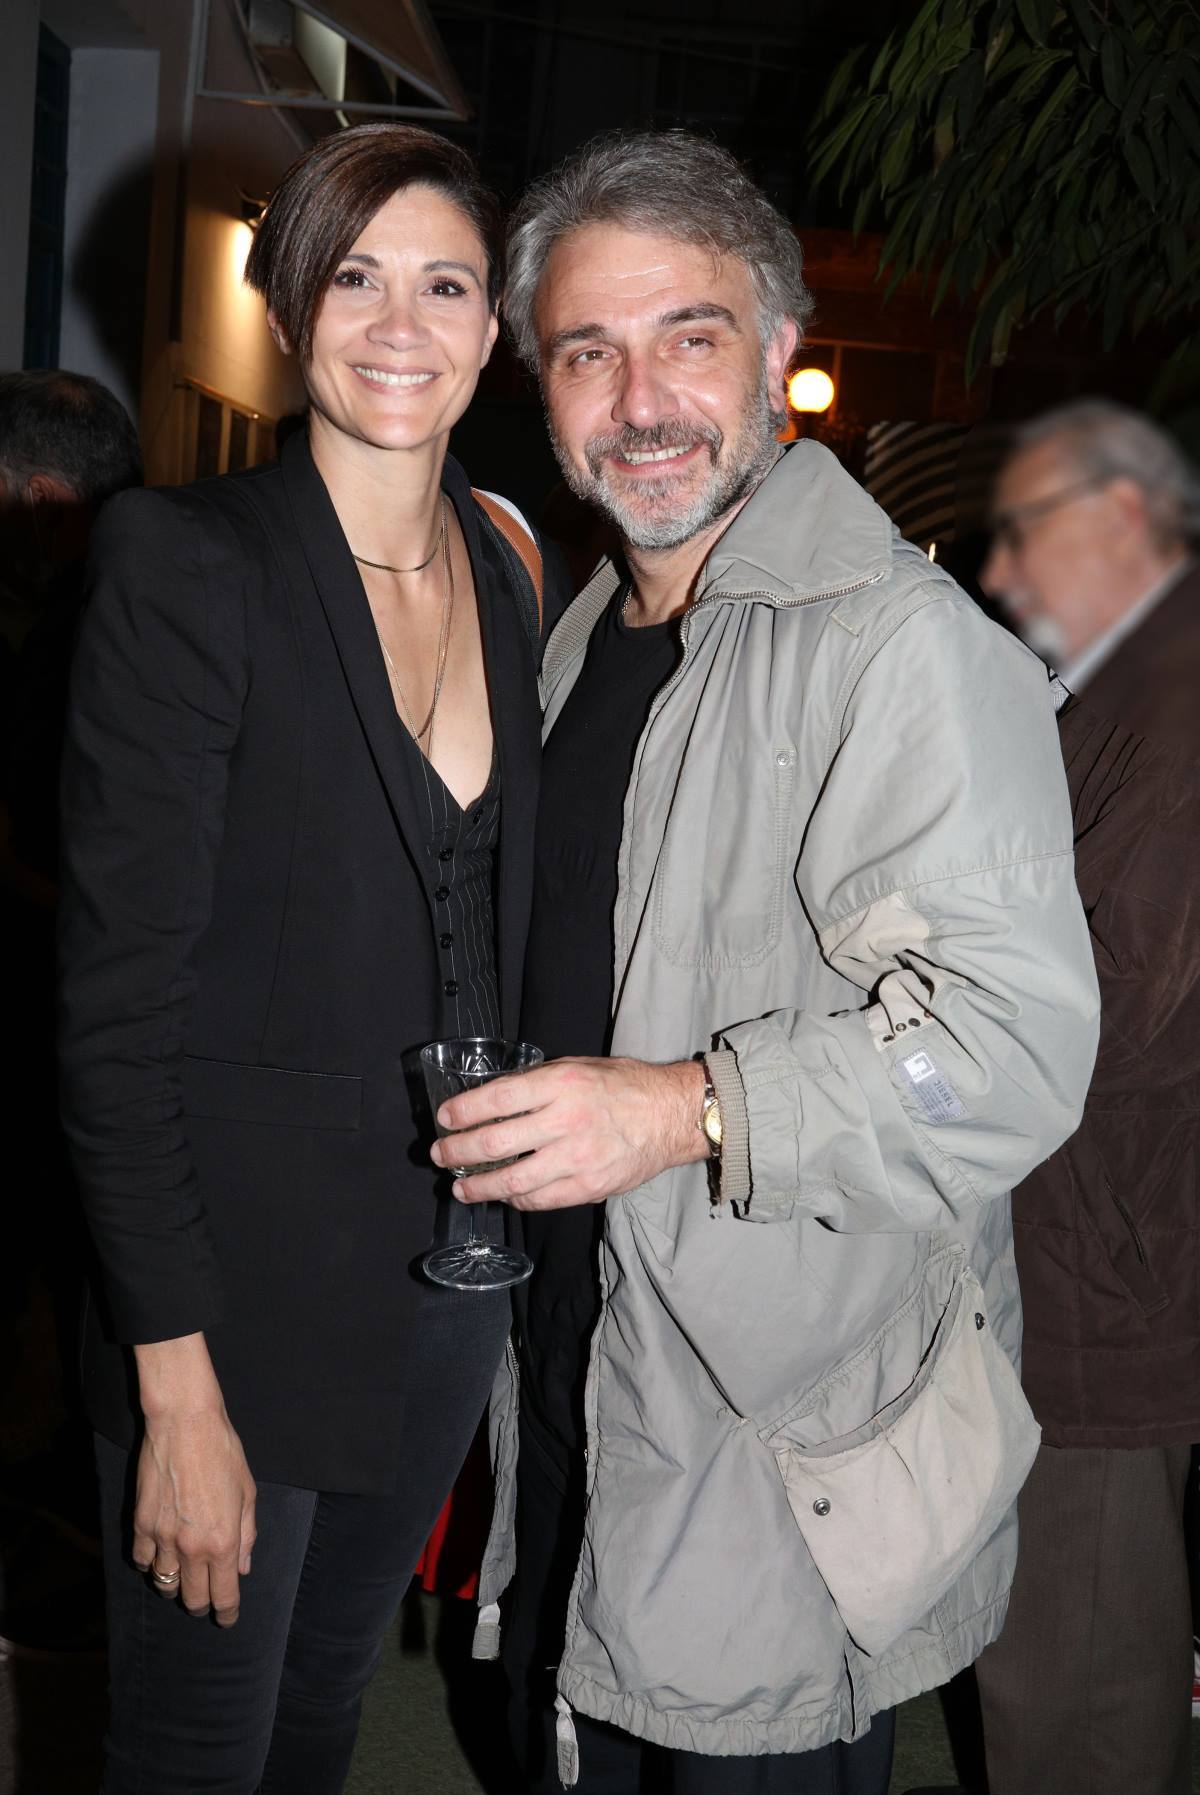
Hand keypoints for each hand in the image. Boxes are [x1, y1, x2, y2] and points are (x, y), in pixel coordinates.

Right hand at [132, 1335, 256, 1626]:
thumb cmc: (223, 1453)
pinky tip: (159, 1557)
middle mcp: (191, 1548)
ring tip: (182, 1578)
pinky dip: (151, 1565)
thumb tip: (243, 1567)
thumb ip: (246, 1534)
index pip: (224, 1595)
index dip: (226, 1613)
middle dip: (202, 1604)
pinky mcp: (141, 1525)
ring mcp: (163, 1538)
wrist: (185, 1425)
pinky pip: (143, 1561)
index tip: (227, 1619)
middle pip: (192, 1597)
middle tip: (207, 1598)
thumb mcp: (247, 1492)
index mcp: (223, 1542)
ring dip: (175, 1586)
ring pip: (164, 1584)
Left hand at [430, 1056, 707, 1210]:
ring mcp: (577, 1158)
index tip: (445, 1118)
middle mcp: (565, 1121)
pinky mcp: (588, 1187)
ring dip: (479, 1186)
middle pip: (495, 1143)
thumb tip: (494, 1099)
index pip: (496, 1099)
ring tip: (461, 1187)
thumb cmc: (623, 1086)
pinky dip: (517, 1199)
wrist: (670, 1115)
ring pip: (512, 1180)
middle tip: (440, 1154)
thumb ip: (537, 1082)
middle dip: (458, 1151)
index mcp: (560, 1084)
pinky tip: (506, 1195)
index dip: (463, 1111)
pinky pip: (540, 1199)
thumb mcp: (577, 1067)